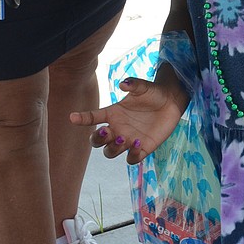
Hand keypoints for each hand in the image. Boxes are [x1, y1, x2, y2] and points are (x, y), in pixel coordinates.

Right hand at [69, 77, 186, 164]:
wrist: (172, 102)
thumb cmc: (153, 93)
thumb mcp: (143, 87)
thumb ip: (134, 84)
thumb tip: (123, 83)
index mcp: (113, 114)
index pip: (93, 117)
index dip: (82, 118)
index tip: (72, 117)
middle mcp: (117, 129)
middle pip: (97, 141)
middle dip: (98, 139)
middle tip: (108, 131)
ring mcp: (128, 140)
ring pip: (110, 152)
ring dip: (113, 148)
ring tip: (125, 138)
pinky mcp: (142, 149)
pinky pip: (131, 159)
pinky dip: (131, 155)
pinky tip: (138, 143)